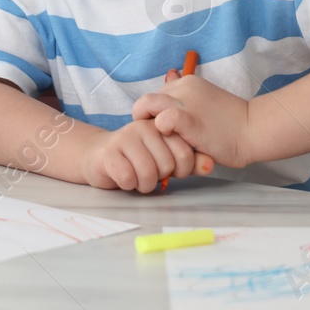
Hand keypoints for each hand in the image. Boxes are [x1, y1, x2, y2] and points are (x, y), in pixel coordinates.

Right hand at [79, 119, 200, 192]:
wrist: (99, 157)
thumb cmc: (137, 159)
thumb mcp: (167, 158)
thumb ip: (190, 162)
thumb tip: (210, 165)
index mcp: (161, 125)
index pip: (185, 152)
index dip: (181, 169)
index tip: (170, 170)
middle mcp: (143, 127)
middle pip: (167, 164)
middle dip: (160, 177)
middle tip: (150, 173)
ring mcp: (125, 137)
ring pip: (148, 172)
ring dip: (144, 184)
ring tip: (138, 178)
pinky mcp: (109, 152)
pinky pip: (128, 177)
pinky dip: (128, 185)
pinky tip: (124, 178)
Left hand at [132, 72, 251, 168]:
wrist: (254, 130)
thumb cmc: (230, 122)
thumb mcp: (203, 99)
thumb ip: (185, 94)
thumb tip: (170, 73)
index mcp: (186, 82)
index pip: (155, 96)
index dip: (154, 114)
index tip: (163, 130)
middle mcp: (182, 87)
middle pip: (147, 101)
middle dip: (146, 120)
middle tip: (159, 138)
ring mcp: (185, 102)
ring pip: (147, 105)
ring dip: (147, 124)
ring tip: (162, 141)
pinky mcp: (189, 120)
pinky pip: (164, 119)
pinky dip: (161, 129)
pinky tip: (173, 139)